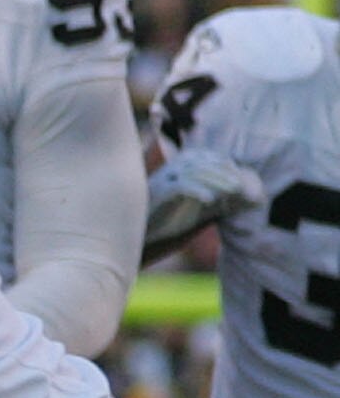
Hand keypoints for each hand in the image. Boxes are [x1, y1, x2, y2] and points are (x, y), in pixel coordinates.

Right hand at [144, 148, 264, 252]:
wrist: (137, 237)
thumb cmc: (170, 222)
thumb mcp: (203, 211)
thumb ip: (227, 203)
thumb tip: (259, 199)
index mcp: (186, 165)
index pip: (217, 160)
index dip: (236, 172)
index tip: (252, 190)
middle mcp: (174, 167)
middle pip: (208, 162)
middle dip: (231, 175)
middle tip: (249, 191)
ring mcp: (163, 179)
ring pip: (196, 170)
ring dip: (218, 180)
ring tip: (235, 192)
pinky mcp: (156, 194)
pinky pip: (179, 185)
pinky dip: (197, 190)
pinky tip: (210, 200)